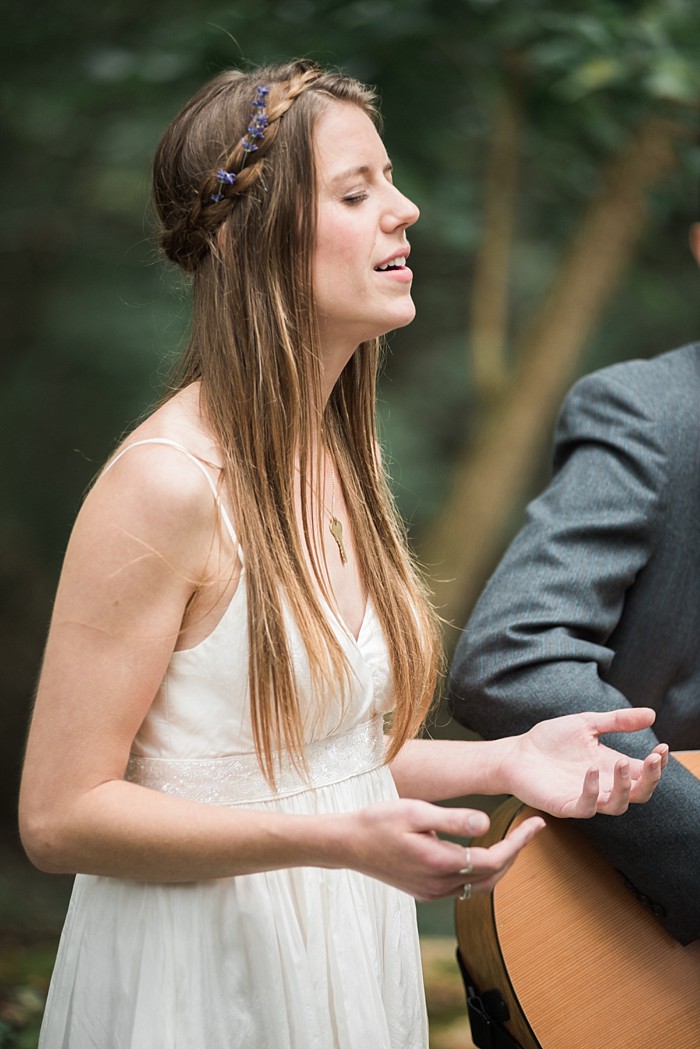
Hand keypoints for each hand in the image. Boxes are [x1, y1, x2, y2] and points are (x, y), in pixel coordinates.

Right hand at [347, 798, 544, 900]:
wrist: (347, 845)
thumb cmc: (378, 821)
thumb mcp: (414, 811)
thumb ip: (452, 819)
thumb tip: (487, 824)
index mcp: (438, 862)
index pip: (492, 859)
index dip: (518, 843)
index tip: (535, 824)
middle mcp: (438, 884)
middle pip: (491, 877)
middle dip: (515, 854)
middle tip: (530, 829)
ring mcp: (431, 892)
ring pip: (479, 886)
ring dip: (500, 865)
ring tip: (513, 841)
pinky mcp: (425, 892)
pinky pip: (462, 887)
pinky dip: (480, 872)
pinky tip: (481, 852)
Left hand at [499, 708, 668, 817]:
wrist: (517, 752)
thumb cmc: (551, 739)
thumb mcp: (587, 723)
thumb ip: (617, 721)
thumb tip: (652, 713)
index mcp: (611, 766)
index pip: (645, 772)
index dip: (659, 765)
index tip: (663, 748)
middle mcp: (604, 785)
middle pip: (640, 794)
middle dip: (651, 779)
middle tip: (653, 759)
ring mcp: (586, 797)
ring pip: (618, 805)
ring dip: (625, 787)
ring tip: (623, 763)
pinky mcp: (566, 805)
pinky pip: (586, 807)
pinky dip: (592, 791)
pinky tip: (591, 771)